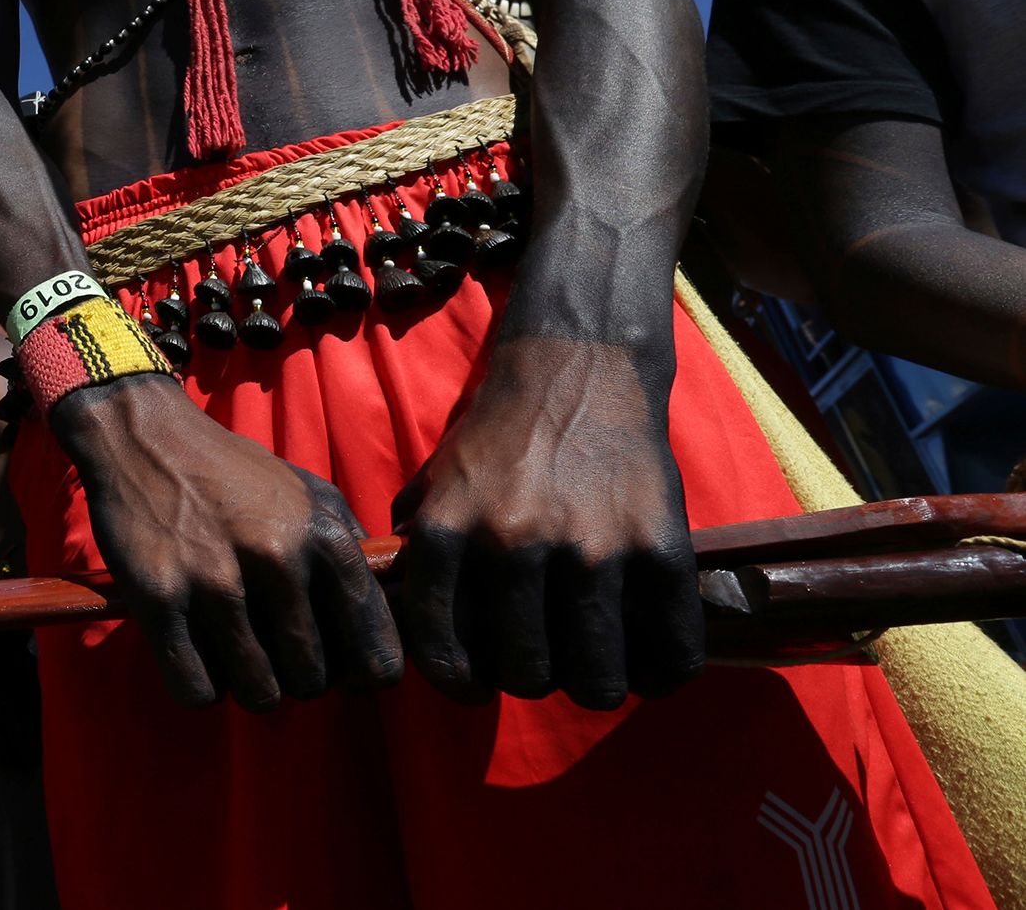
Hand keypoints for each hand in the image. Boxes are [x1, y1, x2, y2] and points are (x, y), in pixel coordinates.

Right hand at [54, 374, 401, 711]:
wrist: (143, 435)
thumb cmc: (233, 473)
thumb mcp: (311, 495)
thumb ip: (354, 553)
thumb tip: (392, 617)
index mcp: (325, 538)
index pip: (375, 655)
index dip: (362, 677)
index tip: (342, 673)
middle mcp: (278, 559)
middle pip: (312, 682)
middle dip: (295, 677)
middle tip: (272, 651)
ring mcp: (215, 580)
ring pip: (259, 694)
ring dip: (249, 686)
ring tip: (234, 654)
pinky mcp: (158, 598)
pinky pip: (198, 690)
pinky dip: (200, 687)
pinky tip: (196, 655)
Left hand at [391, 337, 700, 709]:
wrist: (578, 368)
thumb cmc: (501, 435)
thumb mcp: (438, 479)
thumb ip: (415, 538)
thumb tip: (387, 596)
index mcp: (451, 532)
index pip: (444, 650)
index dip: (460, 683)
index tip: (477, 688)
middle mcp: (515, 544)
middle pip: (526, 675)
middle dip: (533, 677)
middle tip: (545, 656)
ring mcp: (591, 549)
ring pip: (596, 679)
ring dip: (596, 683)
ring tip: (596, 662)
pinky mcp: (659, 548)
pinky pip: (669, 653)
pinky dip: (661, 675)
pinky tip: (649, 661)